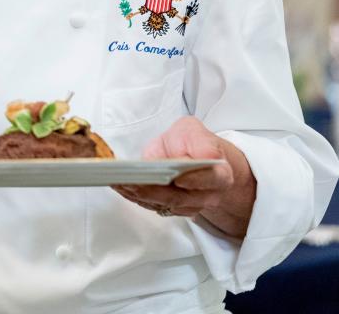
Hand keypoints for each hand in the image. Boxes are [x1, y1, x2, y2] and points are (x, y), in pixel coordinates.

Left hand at [112, 116, 255, 237]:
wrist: (194, 155)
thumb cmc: (192, 142)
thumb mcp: (192, 130)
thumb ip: (192, 139)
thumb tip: (180, 158)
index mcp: (219, 173)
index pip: (212, 179)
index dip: (196, 180)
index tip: (179, 178)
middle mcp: (207, 195)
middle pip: (180, 198)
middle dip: (154, 190)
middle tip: (133, 181)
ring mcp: (189, 205)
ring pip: (164, 204)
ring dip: (140, 195)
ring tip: (119, 182)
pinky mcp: (172, 208)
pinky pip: (153, 205)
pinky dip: (135, 197)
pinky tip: (120, 186)